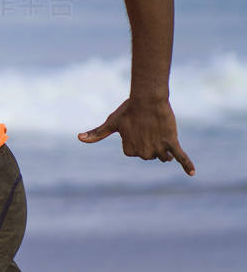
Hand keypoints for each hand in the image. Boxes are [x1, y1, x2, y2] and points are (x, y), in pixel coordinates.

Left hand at [78, 97, 194, 175]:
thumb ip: (97, 134)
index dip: (135, 139)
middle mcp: (144, 152)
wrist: (147, 98)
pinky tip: (192, 173)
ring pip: (163, 157)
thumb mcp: (111, 123)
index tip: (133, 127)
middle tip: (145, 128)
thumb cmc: (127, 110)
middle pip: (149, 156)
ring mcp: (159, 148)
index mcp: (129, 150)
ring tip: (158, 133)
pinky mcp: (172, 142)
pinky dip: (186, 165)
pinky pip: (180, 156)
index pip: (134, 153)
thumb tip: (79, 138)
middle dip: (149, 144)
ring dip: (163, 150)